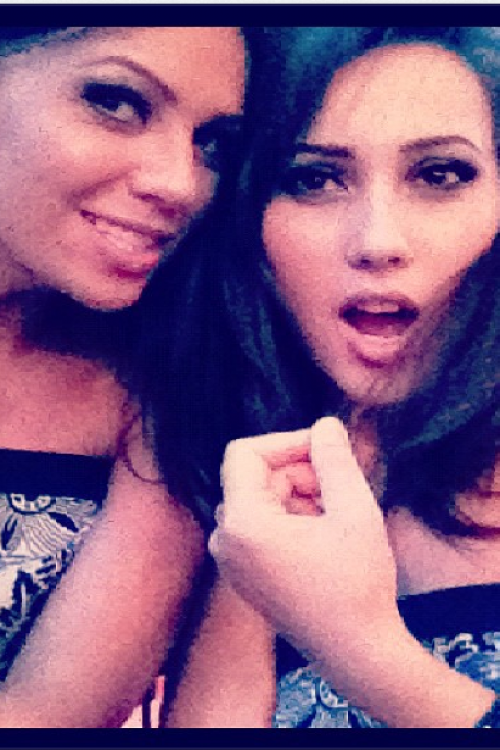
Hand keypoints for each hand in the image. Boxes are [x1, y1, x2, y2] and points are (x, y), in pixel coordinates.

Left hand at [210, 417, 400, 673]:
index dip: (287, 441)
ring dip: (298, 495)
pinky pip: (259, 524)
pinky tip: (323, 535)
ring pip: (260, 499)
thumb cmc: (358, 584)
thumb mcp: (355, 511)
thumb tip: (326, 424)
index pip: (245, 453)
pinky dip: (290, 517)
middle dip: (299, 472)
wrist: (356, 653)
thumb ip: (336, 459)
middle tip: (341, 489)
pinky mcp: (242, 573)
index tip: (325, 449)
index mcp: (242, 524)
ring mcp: (230, 560)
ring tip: (336, 516)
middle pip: (255, 476)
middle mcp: (225, 540)